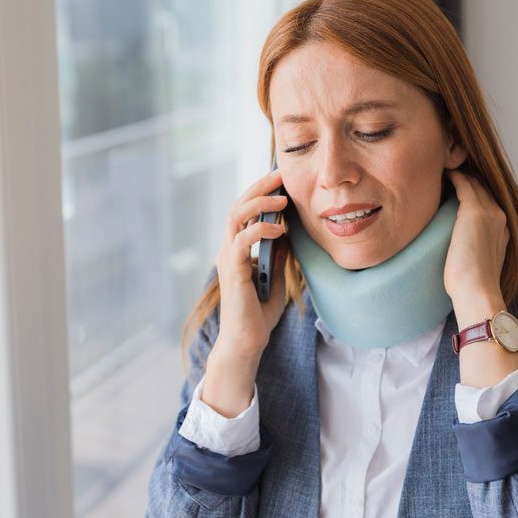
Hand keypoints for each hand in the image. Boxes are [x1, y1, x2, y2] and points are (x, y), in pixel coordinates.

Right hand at [213, 168, 291, 359]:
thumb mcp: (276, 277)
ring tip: (282, 198)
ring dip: (259, 202)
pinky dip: (261, 229)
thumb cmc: (259, 314)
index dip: (262, 193)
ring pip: (236, 215)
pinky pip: (243, 240)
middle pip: (239, 205)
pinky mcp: (233, 269)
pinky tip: (279, 228)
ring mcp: (228, 258)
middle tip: (281, 175)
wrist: (247, 342)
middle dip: (260, 187)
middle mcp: (229, 249)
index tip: (283, 180)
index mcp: (238, 249)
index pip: (246, 211)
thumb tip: (288, 231)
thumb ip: (279, 254)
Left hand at [443, 168, 509, 300]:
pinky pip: (464, 184)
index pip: (489, 201)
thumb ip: (473, 250)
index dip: (476, 192)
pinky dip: (455, 177)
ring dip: (462, 174)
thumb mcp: (477, 263)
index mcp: (503, 230)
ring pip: (475, 184)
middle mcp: (499, 217)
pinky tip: (445, 174)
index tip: (461, 186)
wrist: (477, 292)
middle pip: (484, 188)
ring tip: (446, 168)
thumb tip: (458, 252)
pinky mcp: (474, 212)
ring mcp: (489, 213)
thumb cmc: (472, 286)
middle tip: (451, 170)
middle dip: (470, 179)